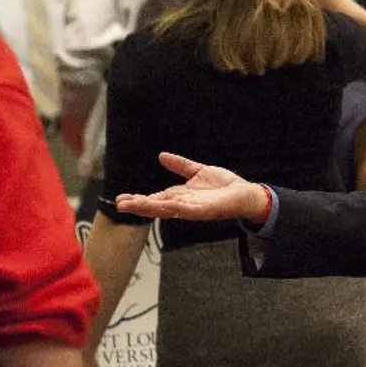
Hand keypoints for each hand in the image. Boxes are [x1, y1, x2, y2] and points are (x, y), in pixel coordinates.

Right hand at [115, 153, 268, 221]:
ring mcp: (193, 209)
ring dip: (149, 207)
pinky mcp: (204, 210)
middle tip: (120, 205)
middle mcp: (183, 204)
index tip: (122, 199)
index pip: (155, 198)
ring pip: (166, 209)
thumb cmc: (224, 186)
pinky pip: (186, 210)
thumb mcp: (199, 171)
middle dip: (138, 206)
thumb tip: (162, 156)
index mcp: (180, 196)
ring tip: (132, 206)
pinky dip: (174, 208)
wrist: (245, 194)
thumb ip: (181, 165)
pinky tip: (163, 206)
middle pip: (156, 206)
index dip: (139, 199)